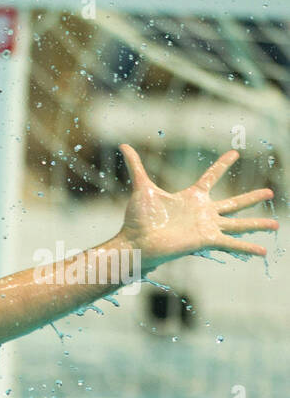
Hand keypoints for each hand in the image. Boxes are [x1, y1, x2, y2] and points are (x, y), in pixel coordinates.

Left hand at [118, 144, 277, 271]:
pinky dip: (247, 248)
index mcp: (191, 198)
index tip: (235, 153)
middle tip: (269, 192)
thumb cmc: (137, 219)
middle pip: (234, 203)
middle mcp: (203, 212)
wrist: (136, 242)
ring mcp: (207, 227)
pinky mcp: (206, 240)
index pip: (211, 177)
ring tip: (276, 225)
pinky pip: (231, 243)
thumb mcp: (141, 187)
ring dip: (257, 224)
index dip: (222, 165)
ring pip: (238, 224)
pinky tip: (263, 252)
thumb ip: (136, 166)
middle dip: (251, 197)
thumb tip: (124, 145)